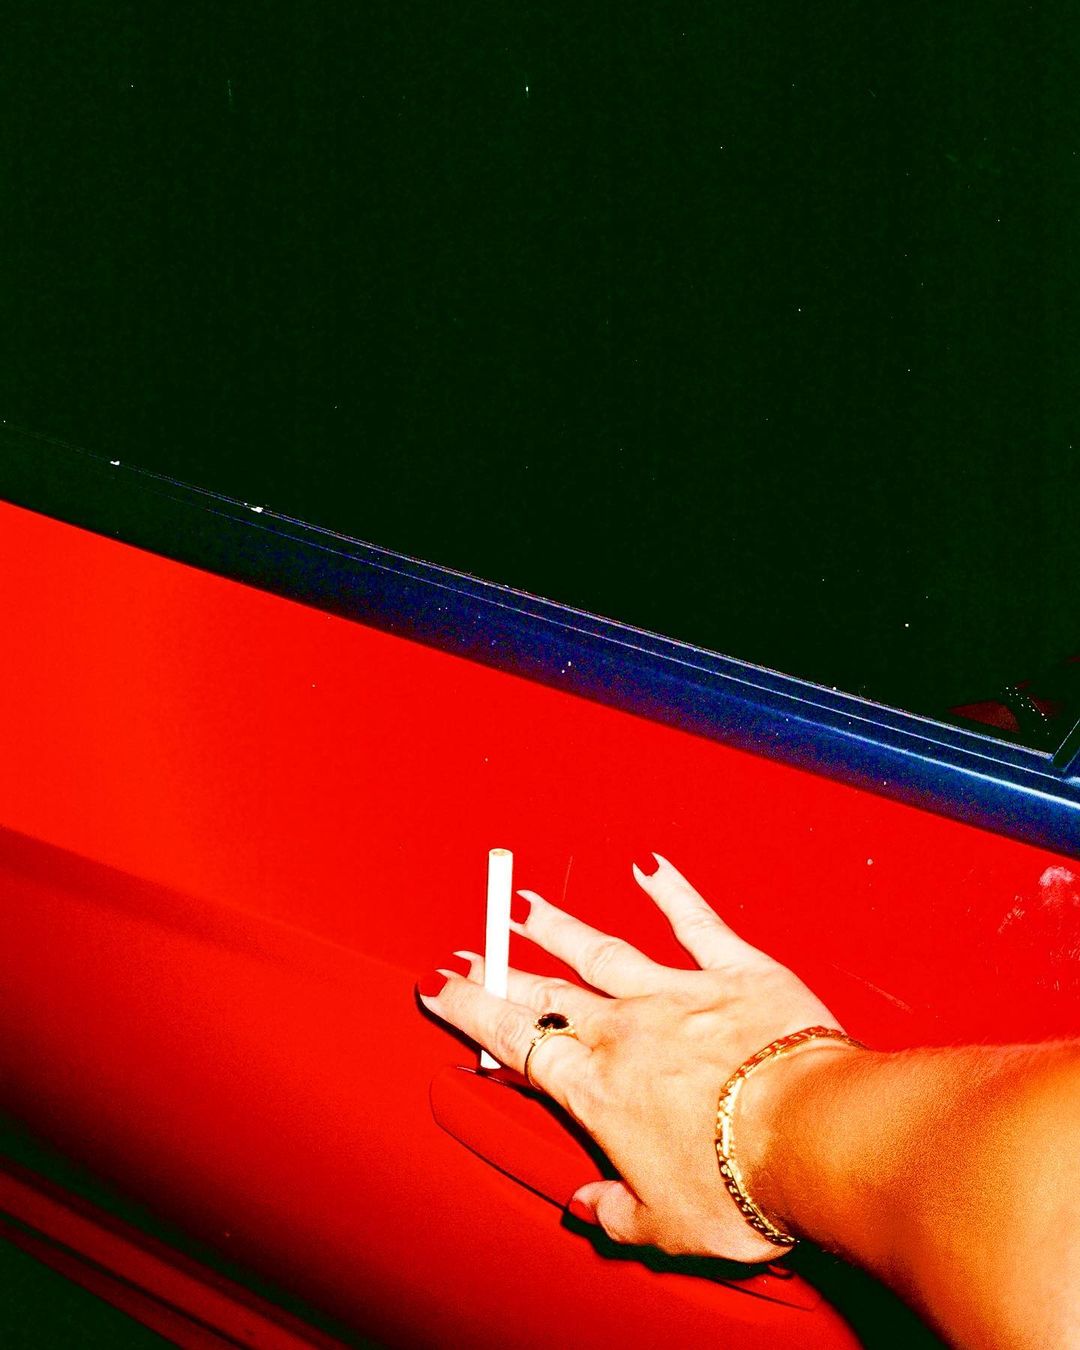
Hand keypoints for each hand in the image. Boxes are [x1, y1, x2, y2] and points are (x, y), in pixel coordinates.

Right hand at [418, 854, 847, 1261]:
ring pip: (605, 951)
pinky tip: (650, 866)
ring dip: (561, 927)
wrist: (812, 1136)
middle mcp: (628, 1032)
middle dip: (501, 971)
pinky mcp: (735, 971)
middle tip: (468, 950)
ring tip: (527, 904)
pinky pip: (696, 923)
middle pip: (548, 993)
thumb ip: (618, 1213)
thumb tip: (587, 1209)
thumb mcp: (667, 1226)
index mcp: (599, 1091)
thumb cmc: (741, 1184)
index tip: (443, 988)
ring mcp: (679, 993)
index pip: (519, 1043)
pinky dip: (672, 892)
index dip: (474, 1012)